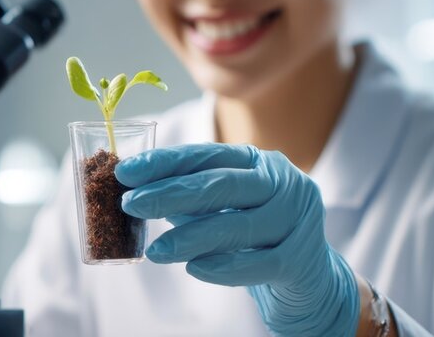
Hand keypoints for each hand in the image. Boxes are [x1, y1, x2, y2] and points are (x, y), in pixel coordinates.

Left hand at [115, 143, 359, 335]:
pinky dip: (225, 267)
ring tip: (156, 252)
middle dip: (169, 194)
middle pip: (220, 184)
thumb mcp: (219, 211)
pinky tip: (195, 269)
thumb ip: (186, 201)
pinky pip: (259, 263)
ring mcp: (298, 216)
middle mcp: (282, 181)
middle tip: (130, 205)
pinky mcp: (303, 256)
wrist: (308, 279)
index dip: (163, 163)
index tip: (125, 172)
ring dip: (191, 238)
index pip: (205, 155)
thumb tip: (131, 195)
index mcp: (256, 161)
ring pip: (238, 225)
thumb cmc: (252, 238)